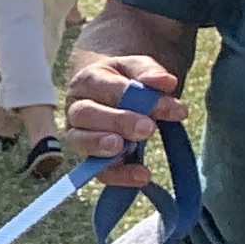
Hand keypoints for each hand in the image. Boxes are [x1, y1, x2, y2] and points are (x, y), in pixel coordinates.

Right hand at [66, 53, 182, 179]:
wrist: (110, 93)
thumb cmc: (125, 80)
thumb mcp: (136, 68)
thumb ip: (149, 71)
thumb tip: (166, 82)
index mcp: (88, 81)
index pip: (106, 87)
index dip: (132, 96)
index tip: (167, 107)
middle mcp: (76, 108)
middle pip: (85, 114)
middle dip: (116, 121)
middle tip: (147, 128)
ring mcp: (79, 135)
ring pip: (79, 141)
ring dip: (100, 145)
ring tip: (122, 147)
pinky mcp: (90, 159)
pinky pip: (97, 171)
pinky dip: (118, 175)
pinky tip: (142, 175)